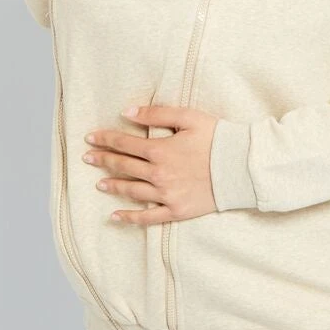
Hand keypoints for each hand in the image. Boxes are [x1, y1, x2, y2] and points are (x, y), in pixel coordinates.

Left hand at [82, 105, 219, 224]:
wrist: (242, 166)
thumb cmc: (218, 137)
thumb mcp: (188, 117)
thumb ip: (156, 113)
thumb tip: (126, 112)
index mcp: (160, 149)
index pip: (125, 143)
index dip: (105, 139)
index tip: (90, 138)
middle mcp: (158, 174)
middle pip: (124, 166)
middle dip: (103, 160)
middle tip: (87, 157)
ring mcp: (166, 194)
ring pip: (131, 191)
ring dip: (112, 186)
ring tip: (99, 183)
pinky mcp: (176, 210)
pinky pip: (148, 217)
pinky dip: (130, 217)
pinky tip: (116, 217)